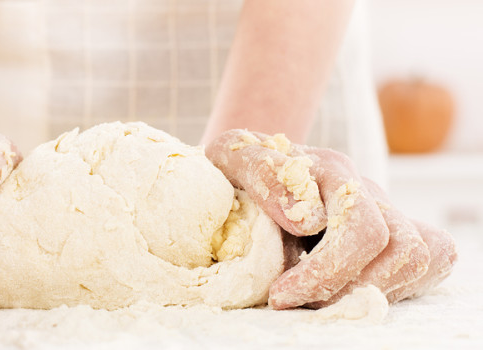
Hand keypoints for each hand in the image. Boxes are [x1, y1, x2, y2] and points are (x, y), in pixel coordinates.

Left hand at [206, 129, 456, 308]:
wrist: (251, 165)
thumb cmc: (238, 167)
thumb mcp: (231, 156)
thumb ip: (259, 170)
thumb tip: (309, 218)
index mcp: (330, 169)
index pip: (359, 225)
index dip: (323, 272)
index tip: (279, 294)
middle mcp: (364, 187)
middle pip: (397, 246)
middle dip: (343, 285)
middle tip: (291, 301)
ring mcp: (384, 208)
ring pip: (417, 256)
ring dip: (368, 290)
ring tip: (316, 298)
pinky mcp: (394, 230)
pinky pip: (431, 257)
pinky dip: (399, 284)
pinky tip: (349, 290)